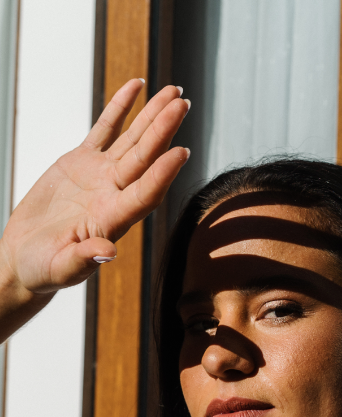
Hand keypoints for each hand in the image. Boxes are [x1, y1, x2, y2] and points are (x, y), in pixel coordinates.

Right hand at [0, 79, 189, 295]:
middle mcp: (113, 195)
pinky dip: (119, 108)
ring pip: (132, 140)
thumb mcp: (59, 269)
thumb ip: (82, 260)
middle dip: (163, 130)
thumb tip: (108, 252)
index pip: (144, 193)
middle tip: (182, 103)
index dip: (162, 173)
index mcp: (112, 219)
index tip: (182, 151)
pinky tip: (136, 86)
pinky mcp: (81, 163)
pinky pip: (105, 130)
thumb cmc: (42, 271)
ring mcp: (100, 177)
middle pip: (145, 159)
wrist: (24, 258)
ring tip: (173, 91)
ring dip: (152, 116)